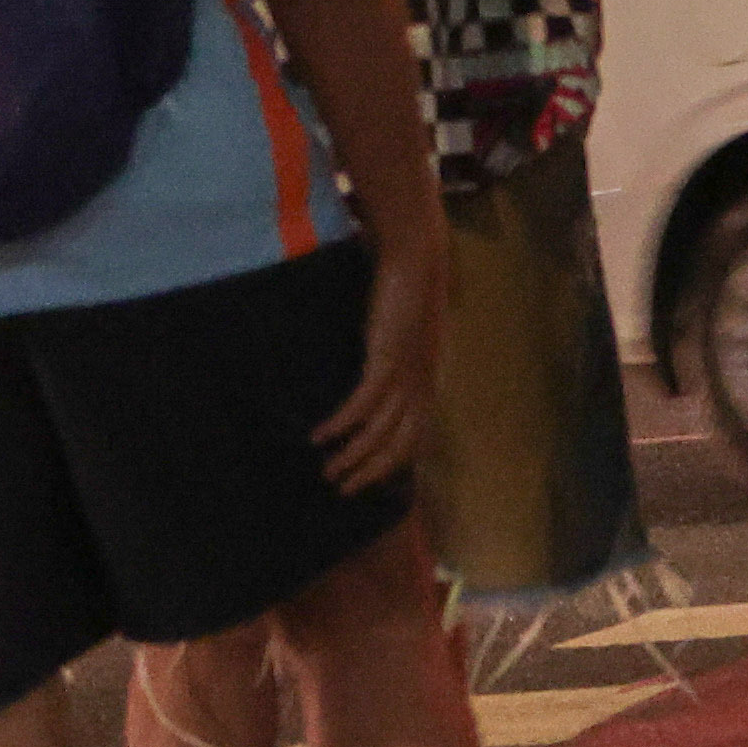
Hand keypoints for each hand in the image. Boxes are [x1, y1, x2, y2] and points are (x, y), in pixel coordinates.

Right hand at [313, 239, 444, 498]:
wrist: (417, 257)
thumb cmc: (407, 288)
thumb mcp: (405, 332)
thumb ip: (395, 354)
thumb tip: (373, 370)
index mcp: (427, 381)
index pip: (414, 440)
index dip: (391, 465)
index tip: (365, 480)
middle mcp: (422, 385)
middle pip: (398, 448)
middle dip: (369, 473)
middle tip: (341, 489)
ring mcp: (407, 375)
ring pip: (380, 434)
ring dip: (352, 457)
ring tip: (327, 470)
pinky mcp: (387, 359)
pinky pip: (363, 406)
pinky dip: (341, 425)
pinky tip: (320, 436)